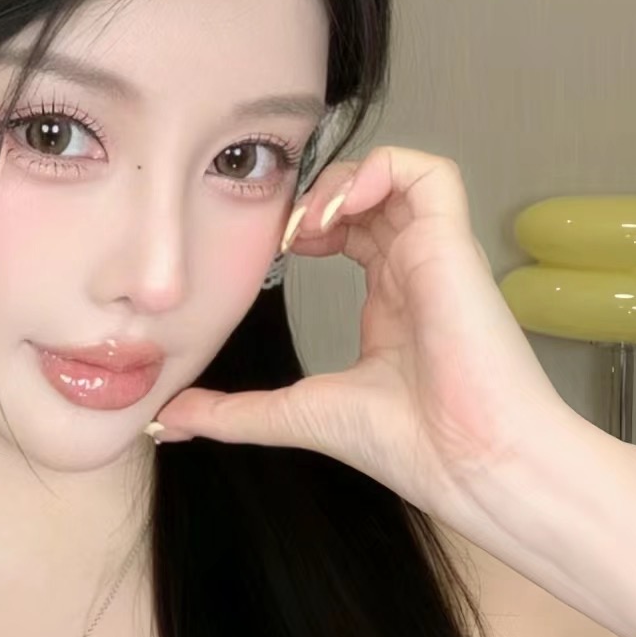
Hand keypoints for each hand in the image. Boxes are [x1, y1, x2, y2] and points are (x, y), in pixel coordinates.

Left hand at [148, 145, 570, 532]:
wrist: (468, 465)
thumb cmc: (407, 445)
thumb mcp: (296, 416)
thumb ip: (232, 412)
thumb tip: (168, 418)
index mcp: (390, 302)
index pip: (350, 229)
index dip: (305, 223)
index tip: (273, 253)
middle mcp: (414, 270)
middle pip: (368, 193)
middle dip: (316, 194)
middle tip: (283, 233)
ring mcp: (435, 254)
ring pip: (395, 172)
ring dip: (342, 180)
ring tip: (308, 224)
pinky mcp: (453, 245)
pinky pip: (430, 172)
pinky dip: (380, 171)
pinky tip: (338, 214)